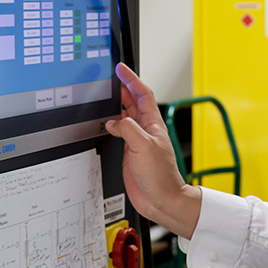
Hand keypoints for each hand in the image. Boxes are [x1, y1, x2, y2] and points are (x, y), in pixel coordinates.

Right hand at [105, 63, 201, 238]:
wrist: (162, 199)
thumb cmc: (161, 176)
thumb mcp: (143, 146)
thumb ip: (127, 129)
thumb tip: (114, 122)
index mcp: (153, 124)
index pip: (143, 94)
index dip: (132, 79)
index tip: (121, 68)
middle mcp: (146, 130)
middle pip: (134, 102)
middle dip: (123, 87)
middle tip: (112, 76)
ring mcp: (138, 141)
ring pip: (126, 116)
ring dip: (118, 103)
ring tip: (108, 93)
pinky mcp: (131, 152)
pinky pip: (120, 132)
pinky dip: (112, 124)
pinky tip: (106, 123)